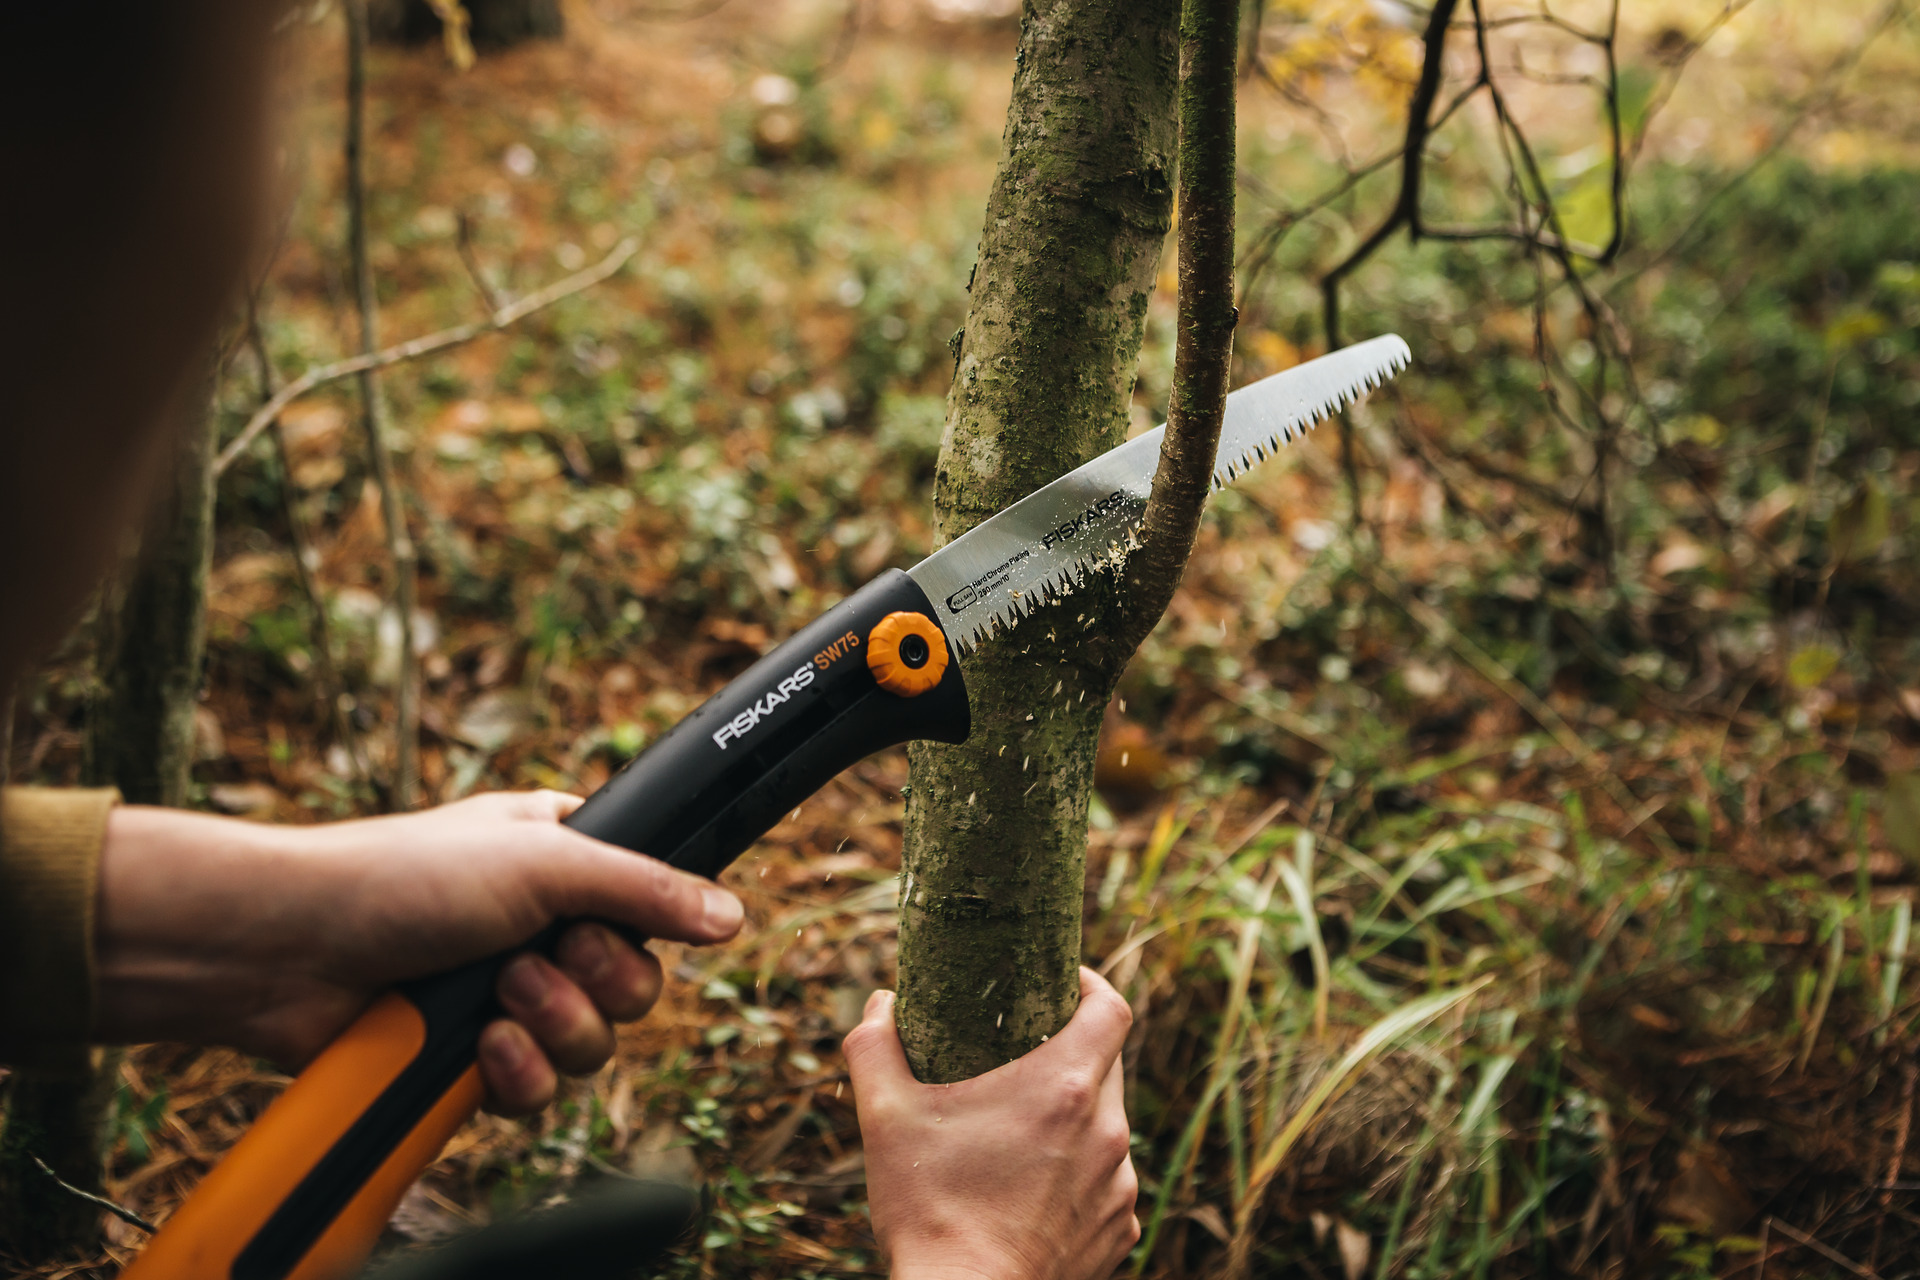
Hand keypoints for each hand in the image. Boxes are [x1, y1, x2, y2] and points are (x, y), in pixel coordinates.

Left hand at [93, 790, 742, 1113]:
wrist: (292, 951)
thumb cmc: (402, 876)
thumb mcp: (543, 860)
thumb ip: (645, 889)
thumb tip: (732, 915)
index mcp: (565, 863)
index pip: (653, 909)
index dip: (643, 928)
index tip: (603, 921)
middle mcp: (544, 929)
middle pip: (636, 987)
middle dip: (591, 983)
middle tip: (536, 955)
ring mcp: (509, 998)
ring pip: (593, 1045)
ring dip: (550, 1026)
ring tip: (494, 998)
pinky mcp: (475, 1061)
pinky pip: (540, 1092)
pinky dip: (516, 1074)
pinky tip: (480, 1047)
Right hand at [844, 967, 1139, 1279]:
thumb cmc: (928, 1210)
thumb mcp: (885, 1118)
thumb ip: (875, 1047)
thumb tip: (878, 1004)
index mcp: (1063, 1088)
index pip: (1112, 1008)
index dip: (1091, 985)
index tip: (1063, 983)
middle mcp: (1107, 1131)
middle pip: (1107, 1064)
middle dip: (1070, 1051)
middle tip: (1022, 1054)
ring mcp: (1118, 1186)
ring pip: (1107, 1126)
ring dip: (1073, 1118)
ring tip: (1020, 1130)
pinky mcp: (1118, 1231)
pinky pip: (1107, 1183)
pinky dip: (1078, 1175)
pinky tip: (1032, 1189)